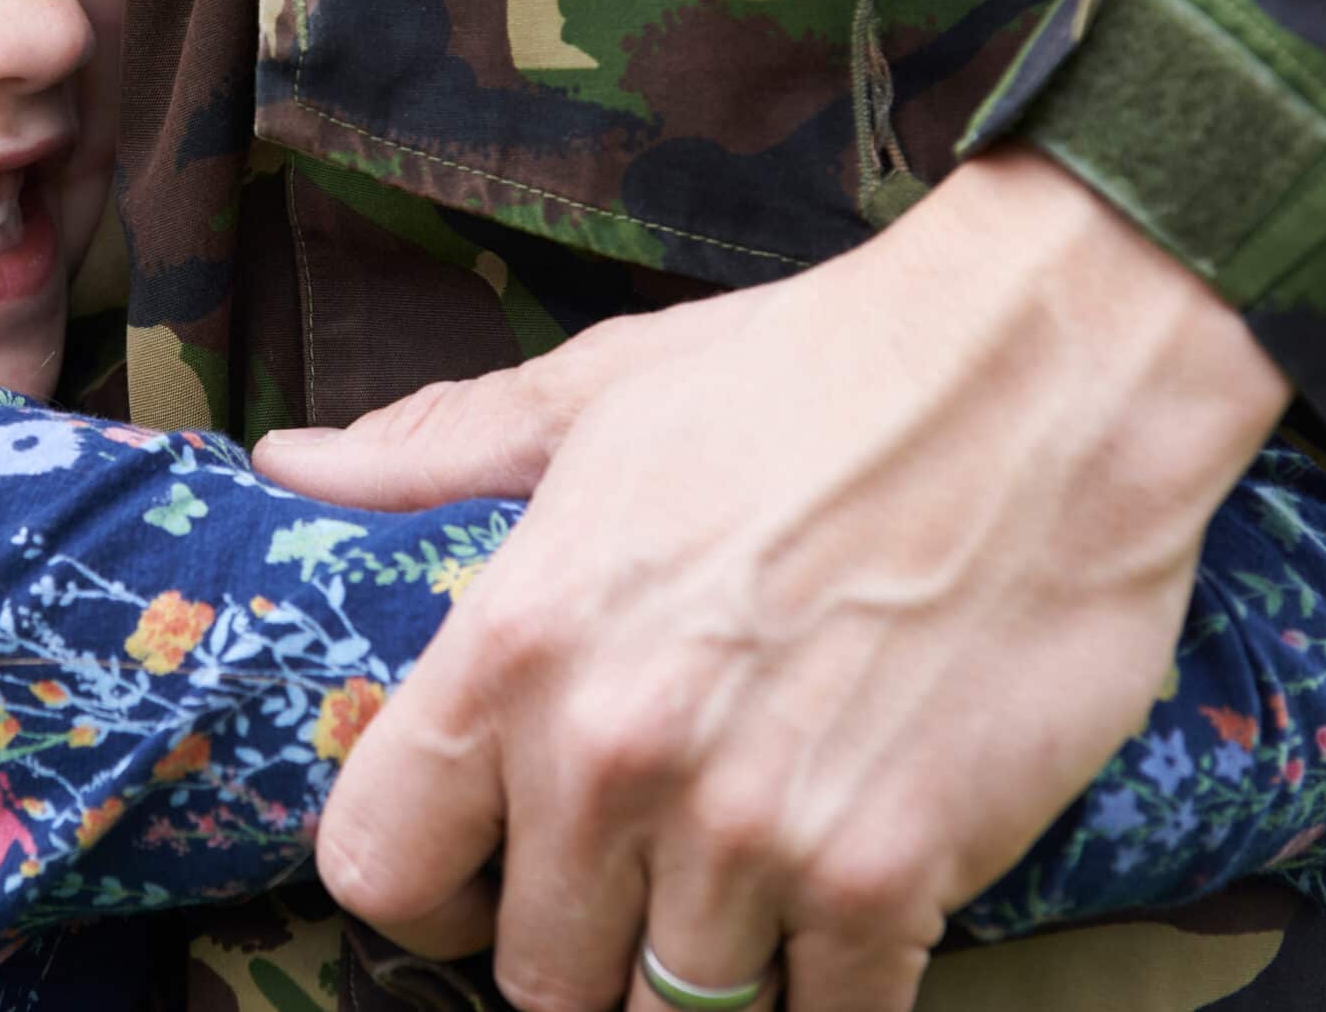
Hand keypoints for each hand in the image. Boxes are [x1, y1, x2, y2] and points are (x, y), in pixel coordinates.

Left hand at [254, 149, 1290, 1011]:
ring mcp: (753, 834)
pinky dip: (826, 994)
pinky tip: (839, 922)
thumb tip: (288, 465)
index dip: (418, 890)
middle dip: (570, 944)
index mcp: (514, 650)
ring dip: (697, 975)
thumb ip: (429, 454)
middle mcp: (613, 761)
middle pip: (533, 976)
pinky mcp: (894, 876)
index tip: (472, 873)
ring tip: (735, 894)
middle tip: (628, 886)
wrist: (1037, 376)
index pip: (378, 865)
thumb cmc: (801, 375)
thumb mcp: (589, 396)